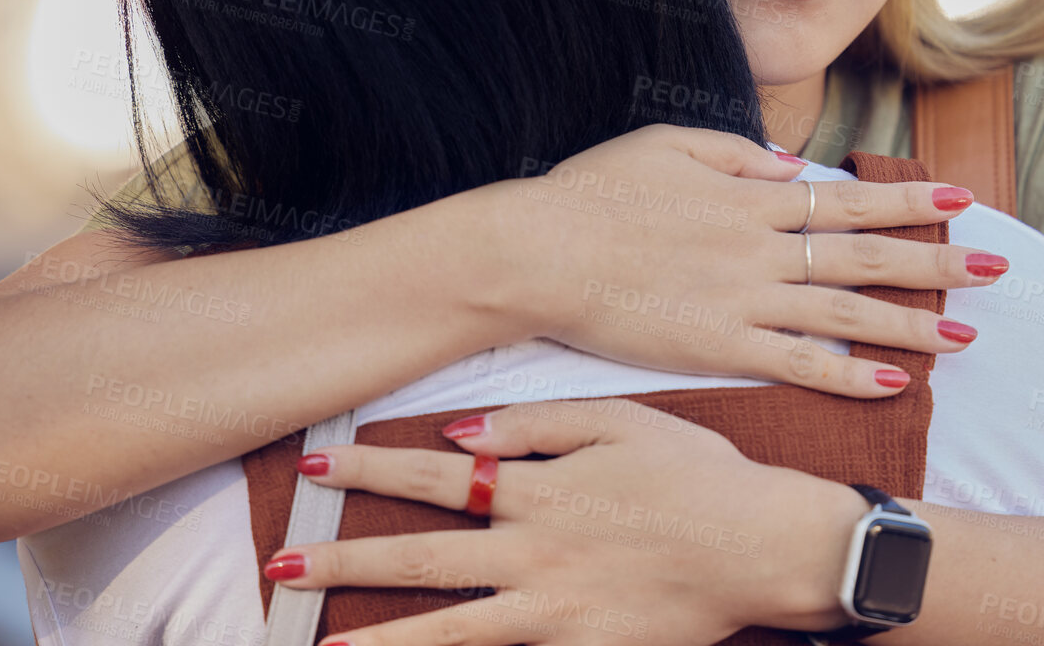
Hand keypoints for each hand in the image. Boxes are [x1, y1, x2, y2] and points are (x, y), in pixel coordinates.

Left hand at [265, 398, 869, 645]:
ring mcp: (553, 612)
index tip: (316, 468)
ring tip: (319, 644)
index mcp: (540, 490)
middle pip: (421, 559)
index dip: (371, 471)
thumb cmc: (697, 475)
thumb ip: (539, 424)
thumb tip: (459, 435)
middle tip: (280, 566)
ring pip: (448, 632)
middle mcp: (533, 554)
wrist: (763, 547)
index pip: (436, 478)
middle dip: (344, 561)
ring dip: (378, 634)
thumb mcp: (622, 421)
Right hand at [458, 124, 1001, 396]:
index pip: (848, 198)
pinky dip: (849, 374)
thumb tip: (794, 170)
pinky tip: (893, 384)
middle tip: (994, 267)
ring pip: (848, 312)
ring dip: (912, 323)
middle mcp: (761, 246)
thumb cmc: (594, 192)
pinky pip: (800, 363)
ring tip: (966, 333)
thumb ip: (736, 154)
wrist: (540, 250)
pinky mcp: (720, 346)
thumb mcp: (667, 143)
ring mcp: (745, 298)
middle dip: (936, 261)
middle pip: (866, 253)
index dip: (908, 200)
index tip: (959, 201)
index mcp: (750, 195)